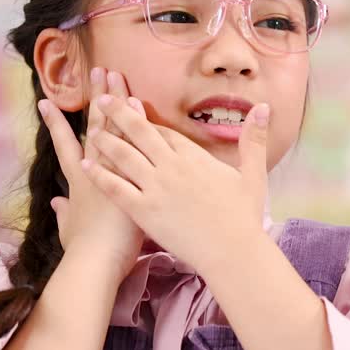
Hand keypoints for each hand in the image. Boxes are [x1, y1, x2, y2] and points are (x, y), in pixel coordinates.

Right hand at [38, 68, 145, 281]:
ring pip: (114, 128)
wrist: (95, 263)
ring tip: (115, 75)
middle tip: (98, 70)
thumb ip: (64, 213)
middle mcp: (92, 170)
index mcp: (78, 183)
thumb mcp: (69, 230)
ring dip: (115, 101)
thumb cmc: (82, 252)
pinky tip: (138, 102)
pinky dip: (136, 123)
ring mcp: (112, 171)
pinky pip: (135, 144)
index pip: (65, 145)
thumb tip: (56, 202)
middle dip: (96, 98)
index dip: (56, 123)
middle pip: (95, 126)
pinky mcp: (132, 178)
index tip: (48, 102)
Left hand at [81, 94, 271, 273]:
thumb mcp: (253, 174)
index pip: (164, 131)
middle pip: (140, 133)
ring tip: (91, 128)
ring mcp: (155, 188)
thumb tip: (265, 108)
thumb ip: (255, 140)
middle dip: (119, 113)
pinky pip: (116, 188)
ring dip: (105, 140)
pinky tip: (84, 165)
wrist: (232, 251)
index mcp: (194, 157)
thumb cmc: (244, 216)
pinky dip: (99, 174)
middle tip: (101, 98)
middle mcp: (171, 166)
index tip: (131, 105)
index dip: (145, 118)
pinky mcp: (144, 211)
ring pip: (124, 156)